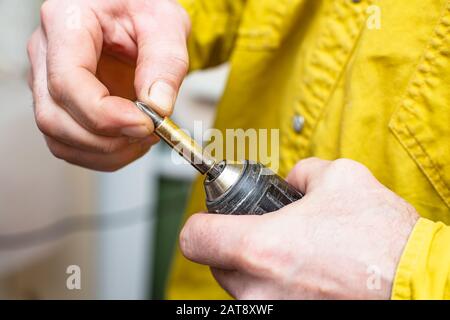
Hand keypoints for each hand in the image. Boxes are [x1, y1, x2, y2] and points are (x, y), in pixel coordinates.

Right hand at [27, 0, 189, 170]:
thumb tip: (157, 107)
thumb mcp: (166, 23)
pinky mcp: (62, 104)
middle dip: (106, 138)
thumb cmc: (145, 8)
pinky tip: (131, 140)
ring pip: (59, 138)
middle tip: (149, 131)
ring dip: (106, 151)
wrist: (139, 14)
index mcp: (66, 22)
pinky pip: (70, 144)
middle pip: (54, 117)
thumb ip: (165, 63)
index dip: (104, 114)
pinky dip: (104, 154)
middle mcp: (47, 53)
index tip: (145, 123)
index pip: (67, 81)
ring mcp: (49, 82)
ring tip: (144, 136)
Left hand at [180, 158, 418, 298]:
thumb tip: (292, 180)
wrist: (418, 284)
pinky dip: (275, 287)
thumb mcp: (340, 178)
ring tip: (293, 254)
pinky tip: (306, 274)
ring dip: (256, 268)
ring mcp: (272, 314)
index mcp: (261, 247)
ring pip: (241, 287)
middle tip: (264, 231)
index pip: (195, 238)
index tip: (216, 217)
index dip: (202, 222)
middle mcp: (259, 290)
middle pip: (216, 264)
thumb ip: (302, 172)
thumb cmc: (381, 237)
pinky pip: (265, 301)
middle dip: (234, 244)